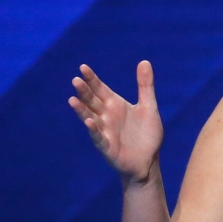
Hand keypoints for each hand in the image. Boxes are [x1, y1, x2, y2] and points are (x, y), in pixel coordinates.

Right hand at [68, 61, 163, 185]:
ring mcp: (105, 131)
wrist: (149, 160)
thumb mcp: (149, 106)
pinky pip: (98, 137)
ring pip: (90, 118)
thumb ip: (145, 85)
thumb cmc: (147, 134)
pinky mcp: (107, 146)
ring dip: (81, 110)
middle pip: (92, 101)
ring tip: (72, 99)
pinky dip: (93, 130)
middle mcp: (106, 116)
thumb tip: (145, 61)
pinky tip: (88, 122)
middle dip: (84, 91)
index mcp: (115, 105)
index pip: (100, 89)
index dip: (92, 79)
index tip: (83, 67)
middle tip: (76, 80)